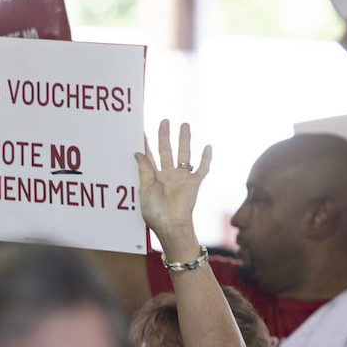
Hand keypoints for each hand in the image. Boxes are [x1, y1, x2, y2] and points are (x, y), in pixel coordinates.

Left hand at [134, 120, 211, 238]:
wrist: (171, 225)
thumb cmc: (155, 211)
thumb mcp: (145, 189)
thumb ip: (144, 170)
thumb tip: (138, 152)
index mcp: (155, 177)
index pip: (150, 156)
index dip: (147, 143)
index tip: (143, 130)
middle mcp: (169, 175)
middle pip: (167, 150)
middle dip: (166, 136)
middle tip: (164, 121)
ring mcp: (182, 178)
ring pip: (184, 154)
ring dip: (185, 140)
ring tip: (185, 125)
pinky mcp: (194, 183)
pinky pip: (202, 169)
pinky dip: (205, 158)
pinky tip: (207, 146)